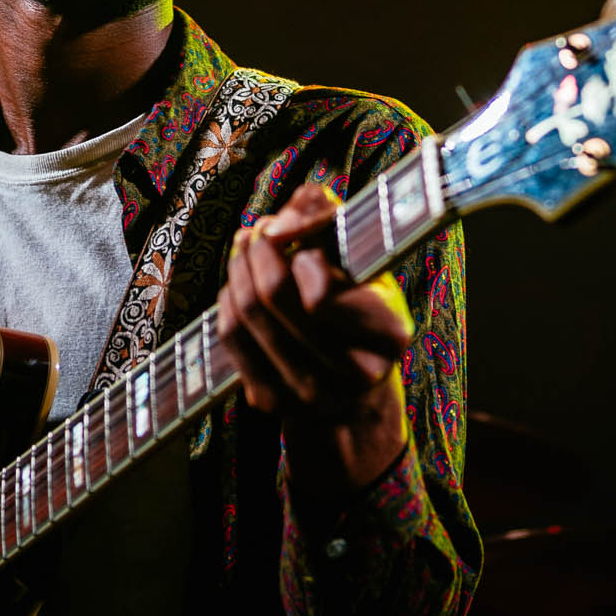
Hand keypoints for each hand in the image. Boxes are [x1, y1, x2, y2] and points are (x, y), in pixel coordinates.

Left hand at [217, 183, 414, 504]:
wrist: (353, 388)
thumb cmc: (359, 301)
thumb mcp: (362, 254)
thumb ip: (325, 214)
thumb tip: (277, 226)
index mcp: (389, 333)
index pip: (323, 292)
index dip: (303, 254)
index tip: (301, 238)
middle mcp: (354, 372)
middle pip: (275, 297)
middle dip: (259, 250)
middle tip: (261, 230)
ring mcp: (309, 394)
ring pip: (246, 315)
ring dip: (239, 268)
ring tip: (247, 246)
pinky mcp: (271, 401)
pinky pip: (230, 337)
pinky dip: (227, 300)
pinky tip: (237, 283)